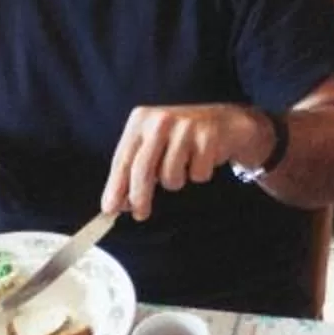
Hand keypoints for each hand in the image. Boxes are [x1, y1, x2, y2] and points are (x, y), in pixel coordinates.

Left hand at [100, 104, 270, 221]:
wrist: (223, 122)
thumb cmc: (180, 139)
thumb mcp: (152, 147)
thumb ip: (134, 171)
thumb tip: (118, 203)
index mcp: (140, 120)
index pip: (123, 159)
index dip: (115, 187)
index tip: (109, 209)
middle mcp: (160, 120)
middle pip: (143, 169)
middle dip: (140, 197)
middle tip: (140, 214)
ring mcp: (185, 127)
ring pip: (171, 176)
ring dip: (177, 181)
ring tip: (183, 167)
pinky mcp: (208, 136)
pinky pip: (197, 174)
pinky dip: (199, 174)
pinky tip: (202, 159)